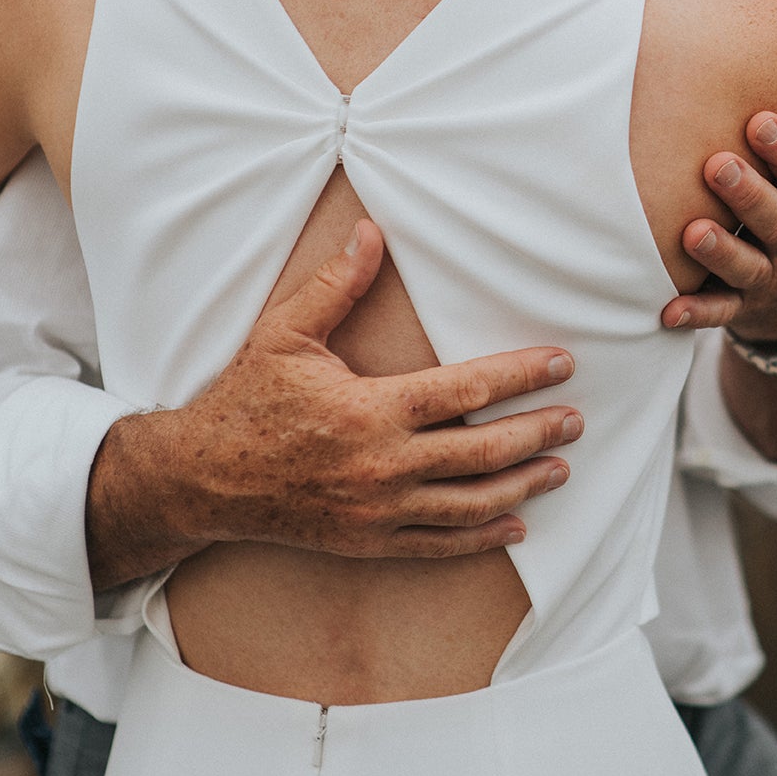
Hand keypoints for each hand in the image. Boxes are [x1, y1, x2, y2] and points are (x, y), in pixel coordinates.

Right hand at [97, 221, 582, 582]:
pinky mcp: (368, 541)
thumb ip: (336, 286)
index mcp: (370, 409)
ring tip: (561, 467)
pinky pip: (439, 545)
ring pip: (471, 503)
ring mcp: (378, 510)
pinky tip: (516, 524)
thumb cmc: (244, 399)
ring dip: (523, 485)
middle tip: (576, 419)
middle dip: (538, 433)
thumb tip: (371, 231)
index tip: (562, 364)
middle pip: (484, 450)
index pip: (467, 389)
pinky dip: (483, 537)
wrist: (201, 479)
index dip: (521, 376)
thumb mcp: (284, 334)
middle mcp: (383, 465)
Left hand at [663, 67, 776, 342]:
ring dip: (721, 252)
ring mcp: (767, 277)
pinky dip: (696, 314)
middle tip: (717, 166)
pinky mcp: (740, 308)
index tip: (760, 121)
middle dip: (749, 195)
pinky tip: (667, 310)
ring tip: (692, 232)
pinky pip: (719, 314)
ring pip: (746, 267)